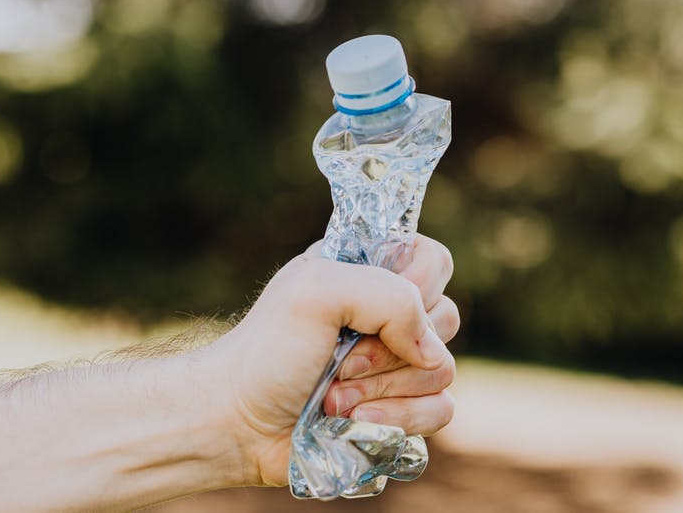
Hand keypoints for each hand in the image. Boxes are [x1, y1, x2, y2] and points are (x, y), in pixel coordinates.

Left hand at [204, 235, 459, 486]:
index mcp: (368, 273)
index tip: (370, 308)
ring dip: (383, 390)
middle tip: (340, 360)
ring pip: (442, 371)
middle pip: (444, 319)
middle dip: (388, 348)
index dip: (417, 285)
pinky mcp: (402, 412)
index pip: (433, 260)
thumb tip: (431, 351)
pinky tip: (354, 423)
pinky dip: (398, 419)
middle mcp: (389, 316)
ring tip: (333, 397)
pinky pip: (439, 411)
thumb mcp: (316, 291)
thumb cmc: (267, 352)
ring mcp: (399, 367)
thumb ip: (388, 296)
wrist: (238, 424)